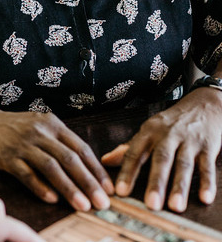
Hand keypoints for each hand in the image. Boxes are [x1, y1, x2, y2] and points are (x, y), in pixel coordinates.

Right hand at [0, 110, 112, 210]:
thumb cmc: (17, 129)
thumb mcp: (41, 126)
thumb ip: (61, 143)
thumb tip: (88, 170)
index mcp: (52, 124)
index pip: (80, 148)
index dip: (96, 170)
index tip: (109, 188)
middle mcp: (40, 132)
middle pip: (69, 158)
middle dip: (88, 182)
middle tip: (102, 202)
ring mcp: (23, 144)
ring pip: (51, 167)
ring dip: (69, 188)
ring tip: (82, 206)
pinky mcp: (7, 156)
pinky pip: (27, 174)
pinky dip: (40, 187)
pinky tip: (52, 200)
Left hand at [101, 89, 221, 211]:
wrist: (201, 105)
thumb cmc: (169, 124)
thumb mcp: (147, 131)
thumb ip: (128, 148)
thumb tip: (105, 161)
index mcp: (148, 132)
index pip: (135, 153)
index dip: (127, 172)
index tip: (120, 192)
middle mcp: (167, 135)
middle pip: (160, 159)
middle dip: (155, 182)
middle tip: (151, 204)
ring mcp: (188, 141)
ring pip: (183, 164)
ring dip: (179, 185)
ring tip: (175, 206)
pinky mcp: (208, 146)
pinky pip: (207, 165)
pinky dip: (207, 182)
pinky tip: (205, 198)